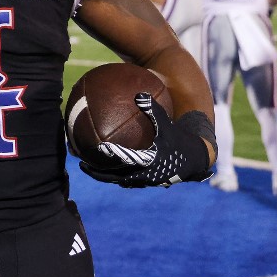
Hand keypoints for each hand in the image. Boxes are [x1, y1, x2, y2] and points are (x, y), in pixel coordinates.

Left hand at [78, 94, 211, 187]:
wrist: (195, 159)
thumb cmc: (179, 139)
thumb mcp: (167, 125)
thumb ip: (153, 110)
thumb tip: (140, 94)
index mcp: (151, 161)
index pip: (128, 159)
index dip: (113, 156)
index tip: (98, 149)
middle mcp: (146, 175)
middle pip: (117, 177)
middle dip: (98, 172)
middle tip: (81, 163)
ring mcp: (145, 181)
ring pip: (119, 180)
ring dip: (103, 175)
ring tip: (86, 166)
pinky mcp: (145, 181)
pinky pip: (125, 179)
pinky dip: (112, 174)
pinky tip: (101, 165)